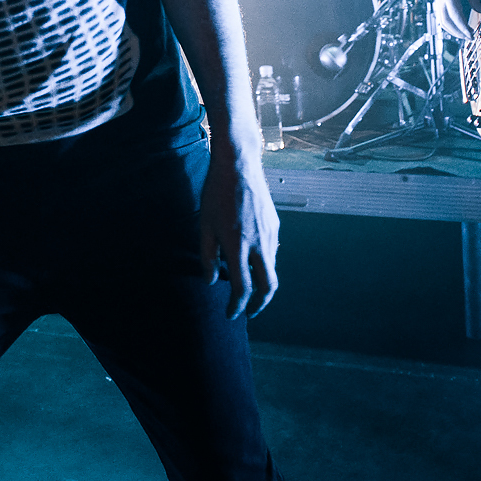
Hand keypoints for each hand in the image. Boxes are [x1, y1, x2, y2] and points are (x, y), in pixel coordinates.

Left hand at [199, 146, 279, 318]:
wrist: (238, 166)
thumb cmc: (216, 194)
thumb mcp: (204, 226)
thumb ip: (207, 257)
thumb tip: (211, 281)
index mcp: (238, 245)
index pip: (243, 288)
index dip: (237, 306)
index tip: (232, 314)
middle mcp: (258, 243)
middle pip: (268, 287)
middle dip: (259, 305)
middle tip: (248, 311)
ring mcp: (270, 234)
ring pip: (272, 270)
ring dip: (262, 284)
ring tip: (248, 287)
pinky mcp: (275, 226)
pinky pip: (272, 252)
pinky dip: (264, 265)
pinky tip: (251, 261)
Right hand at [436, 0, 480, 39]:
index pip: (455, 17)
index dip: (463, 28)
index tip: (472, 36)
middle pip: (446, 22)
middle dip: (458, 33)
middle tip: (471, 38)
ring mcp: (440, 0)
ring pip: (443, 21)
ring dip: (453, 30)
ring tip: (465, 34)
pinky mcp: (441, 0)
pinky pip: (443, 16)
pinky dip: (450, 24)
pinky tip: (459, 26)